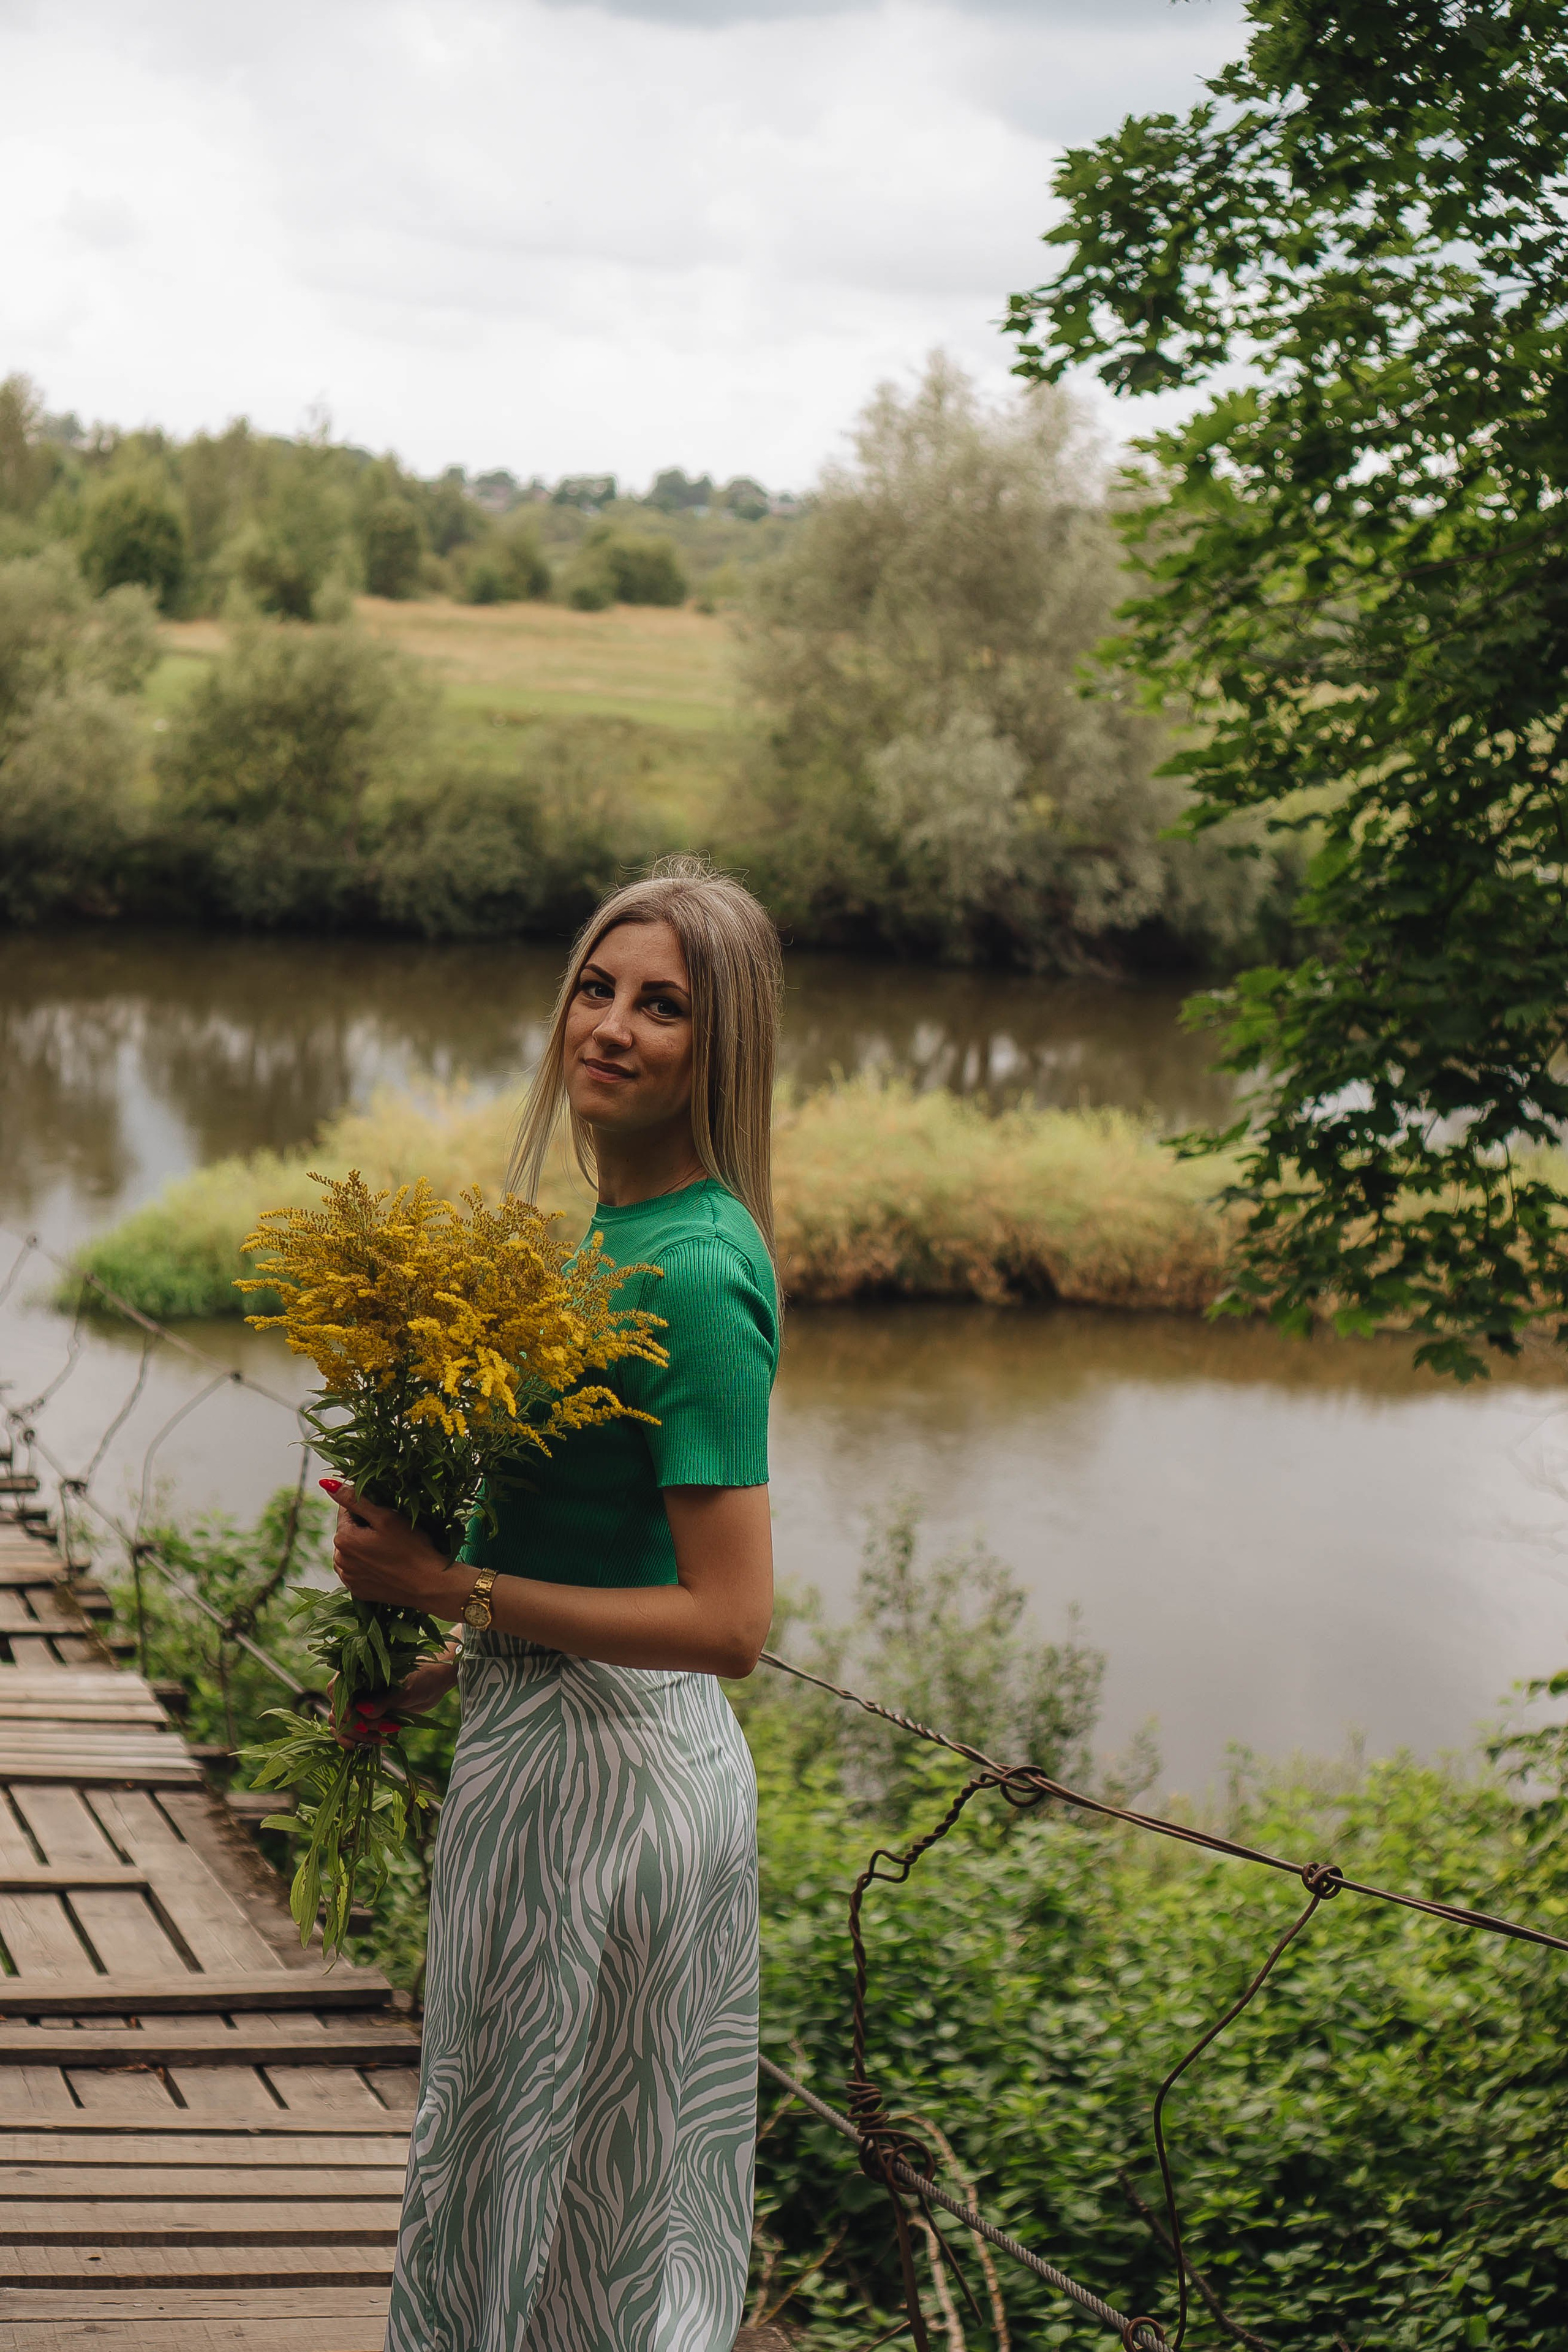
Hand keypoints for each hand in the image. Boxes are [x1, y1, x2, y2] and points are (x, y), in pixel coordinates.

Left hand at [329, 1484, 474, 1618]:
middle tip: (391, 1533)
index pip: (347, 1511)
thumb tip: (327, 1484)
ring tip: (389, 1550)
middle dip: (365, 1528)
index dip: (367, 1509)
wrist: (428, 1585)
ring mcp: (348, 1578)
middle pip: (349, 1532)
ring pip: (352, 1551)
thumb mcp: (385, 1517)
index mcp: (342, 1539)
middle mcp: (339, 1560)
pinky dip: (367, 1565)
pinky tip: (386, 1565)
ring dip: (364, 1547)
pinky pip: (357, 1570)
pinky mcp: (358, 1591)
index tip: (386, 1514)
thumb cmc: (411, 1547)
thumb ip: (355, 1499)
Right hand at [330, 1653, 460, 1748]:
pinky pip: (355, 1731)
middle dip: (356, 1728)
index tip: (362, 1724)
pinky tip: (378, 1743)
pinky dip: (361, 1740)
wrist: (437, 1681)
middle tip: (380, 1734)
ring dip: (358, 1737)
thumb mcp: (406, 1690)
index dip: (344, 1710)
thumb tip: (361, 1710)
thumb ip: (383, 1701)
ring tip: (381, 1740)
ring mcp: (361, 1701)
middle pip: (338, 1712)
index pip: (335, 1690)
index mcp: (359, 1671)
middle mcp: (356, 1686)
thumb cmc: (423, 1676)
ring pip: (343, 1725)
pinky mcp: (369, 1715)